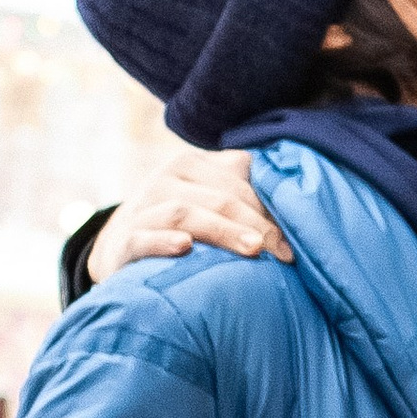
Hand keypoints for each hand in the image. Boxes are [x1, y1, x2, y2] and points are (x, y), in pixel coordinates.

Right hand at [86, 137, 290, 280]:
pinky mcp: (124, 242)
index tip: (296, 236)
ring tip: (253, 250)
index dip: (269, 206)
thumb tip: (295, 199)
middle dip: (256, 224)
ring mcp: (142, 210)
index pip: (237, 180)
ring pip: (185, 213)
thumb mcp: (206, 199)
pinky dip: (164, 242)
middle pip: (218, 197)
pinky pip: (143, 239)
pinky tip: (185, 247)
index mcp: (189, 165)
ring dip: (222, 230)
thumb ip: (240, 190)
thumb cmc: (181, 224)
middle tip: (284, 252)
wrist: (120, 248)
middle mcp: (164, 180)